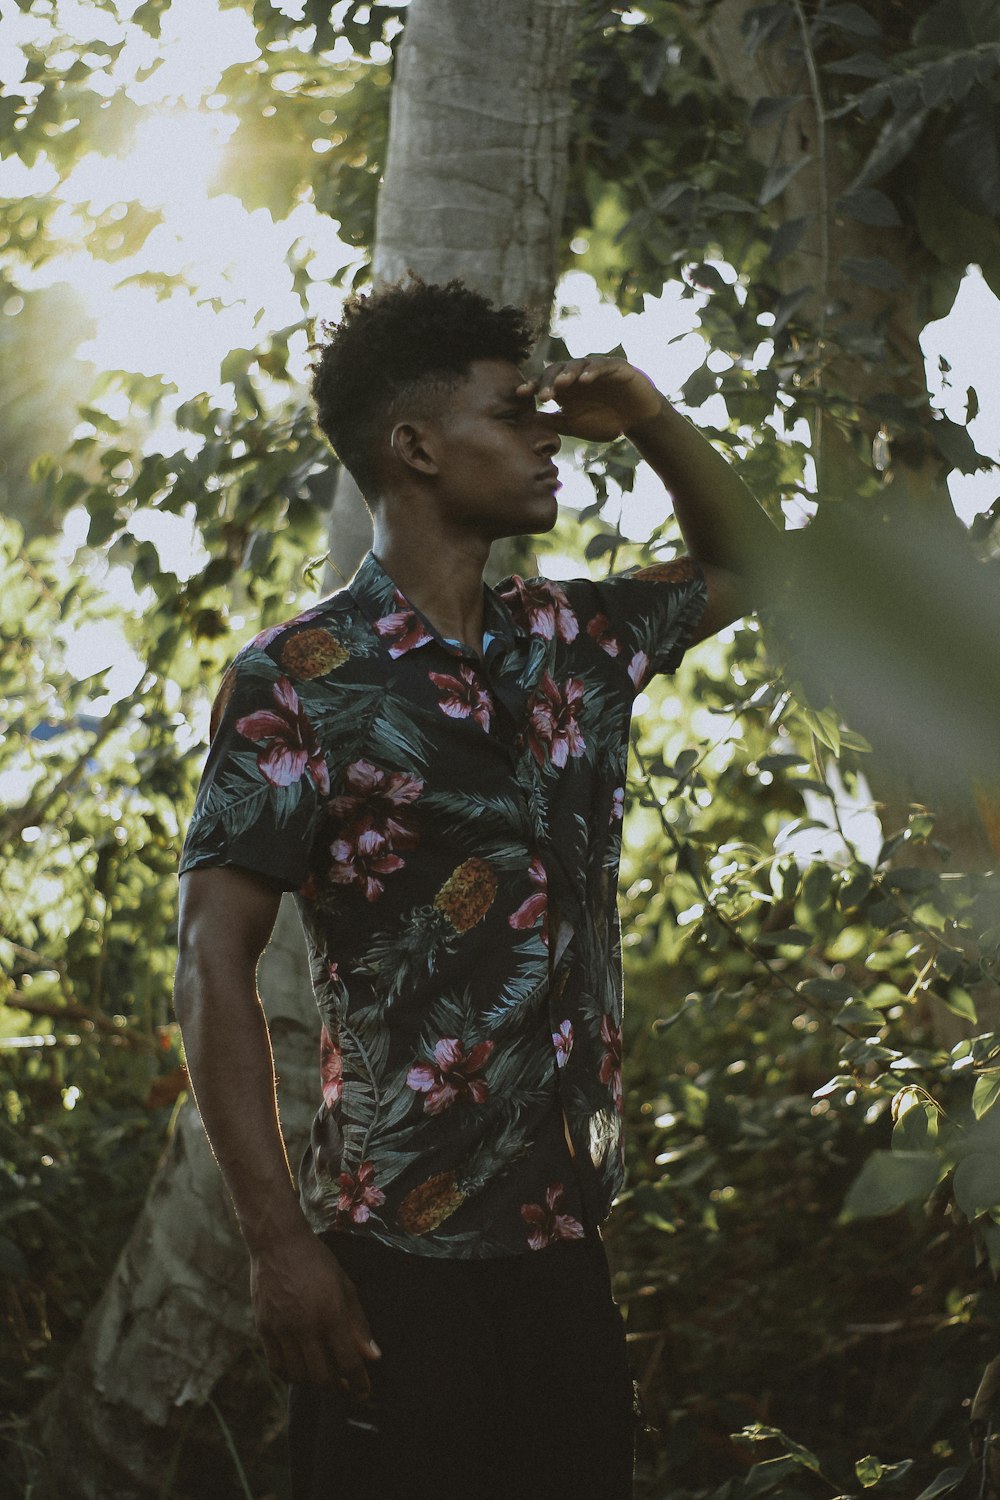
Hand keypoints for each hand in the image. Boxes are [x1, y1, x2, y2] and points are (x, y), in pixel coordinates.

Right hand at [250, 1226, 380, 1397]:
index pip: (348, 1363)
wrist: (278, 1243)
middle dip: (337, 1388)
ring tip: (323, 1377)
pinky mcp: (263, 1328)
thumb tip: (373, 1356)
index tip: (364, 1393)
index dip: (359, 1383)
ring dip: (313, 1382)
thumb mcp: (346, 1286)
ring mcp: (282, 1328)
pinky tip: (299, 1368)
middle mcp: (305, 1325)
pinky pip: (276, 1365)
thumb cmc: (317, 1261)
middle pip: (322, 1377)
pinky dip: (290, 1374)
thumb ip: (359, 1324)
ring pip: (298, 1376)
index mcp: (330, 1313)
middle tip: (345, 1386)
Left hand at [517, 356, 663, 441]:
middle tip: (543, 396)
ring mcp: (594, 368)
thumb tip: (530, 421)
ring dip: (567, 374)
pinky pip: (601, 365)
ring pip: (576, 365)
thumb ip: (555, 422)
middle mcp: (576, 375)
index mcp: (565, 388)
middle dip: (547, 382)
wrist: (638, 419)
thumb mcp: (576, 425)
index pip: (544, 382)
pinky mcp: (614, 366)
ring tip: (560, 385)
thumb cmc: (606, 421)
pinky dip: (592, 371)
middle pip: (556, 371)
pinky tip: (585, 380)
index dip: (532, 386)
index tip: (520, 394)